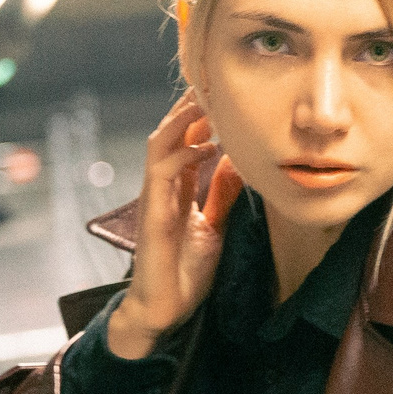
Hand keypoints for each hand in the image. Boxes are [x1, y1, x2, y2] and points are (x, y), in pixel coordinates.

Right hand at [109, 91, 245, 359]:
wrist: (165, 309)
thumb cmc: (185, 271)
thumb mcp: (214, 226)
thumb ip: (221, 195)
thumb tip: (238, 163)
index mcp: (175, 189)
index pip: (184, 141)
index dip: (199, 116)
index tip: (222, 95)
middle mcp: (161, 188)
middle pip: (170, 134)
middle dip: (189, 108)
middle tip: (213, 84)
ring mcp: (154, 198)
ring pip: (160, 144)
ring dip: (182, 120)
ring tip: (205, 101)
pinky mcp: (153, 214)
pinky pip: (162, 172)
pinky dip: (183, 154)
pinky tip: (206, 145)